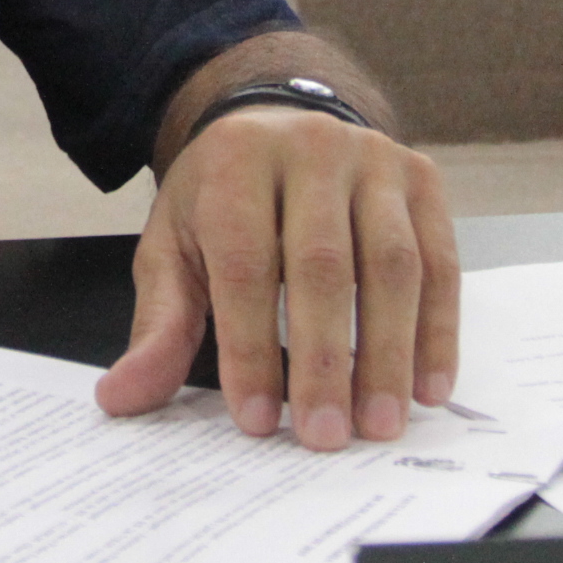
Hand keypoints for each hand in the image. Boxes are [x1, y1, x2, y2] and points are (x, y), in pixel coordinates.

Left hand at [95, 111, 458, 449]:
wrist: (278, 126)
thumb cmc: (222, 199)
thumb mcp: (175, 248)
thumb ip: (160, 325)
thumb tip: (121, 397)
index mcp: (237, 161)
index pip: (246, 264)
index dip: (251, 347)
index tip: (257, 419)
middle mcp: (310, 148)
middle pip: (324, 265)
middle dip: (324, 361)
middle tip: (326, 436)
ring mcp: (374, 159)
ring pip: (392, 264)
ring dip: (389, 353)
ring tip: (378, 424)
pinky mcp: (422, 178)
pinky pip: (440, 262)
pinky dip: (438, 330)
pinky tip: (427, 388)